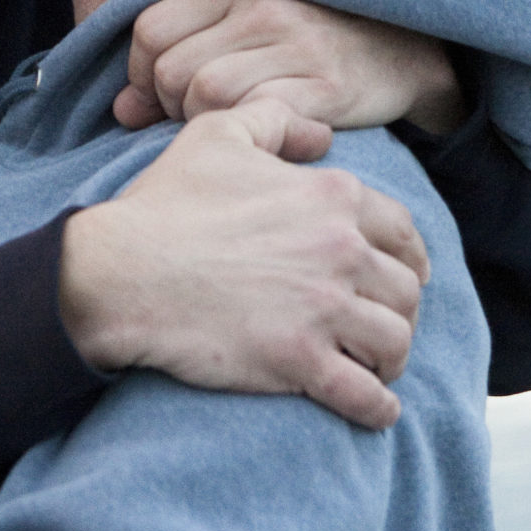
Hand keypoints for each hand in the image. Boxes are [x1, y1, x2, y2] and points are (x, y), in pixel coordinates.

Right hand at [60, 97, 431, 429]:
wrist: (121, 272)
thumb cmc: (164, 204)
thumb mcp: (216, 135)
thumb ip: (276, 121)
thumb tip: (321, 136)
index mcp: (331, 197)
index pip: (402, 232)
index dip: (409, 258)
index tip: (404, 276)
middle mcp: (340, 250)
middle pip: (405, 291)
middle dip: (400, 311)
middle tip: (382, 325)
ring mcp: (323, 308)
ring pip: (395, 341)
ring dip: (392, 358)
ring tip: (377, 367)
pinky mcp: (300, 360)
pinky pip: (366, 394)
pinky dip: (379, 407)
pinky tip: (377, 410)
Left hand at [118, 0, 466, 134]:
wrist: (406, 50)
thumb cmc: (312, 41)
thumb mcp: (248, 22)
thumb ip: (182, 49)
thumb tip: (121, 108)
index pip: (149, 26)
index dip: (139, 73)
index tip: (155, 98)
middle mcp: (262, 7)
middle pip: (170, 68)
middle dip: (166, 107)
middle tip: (190, 120)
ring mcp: (295, 44)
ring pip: (204, 93)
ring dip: (201, 124)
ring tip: (224, 128)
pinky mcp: (325, 85)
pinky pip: (255, 115)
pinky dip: (246, 134)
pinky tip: (259, 138)